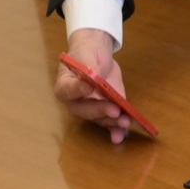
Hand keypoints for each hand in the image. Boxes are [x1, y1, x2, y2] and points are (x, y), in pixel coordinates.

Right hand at [54, 28, 131, 143]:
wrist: (97, 54)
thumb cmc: (87, 53)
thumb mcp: (87, 54)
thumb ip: (88, 66)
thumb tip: (92, 79)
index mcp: (65, 86)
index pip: (68, 91)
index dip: (77, 91)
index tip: (89, 89)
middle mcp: (76, 102)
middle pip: (85, 110)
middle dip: (101, 112)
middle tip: (114, 111)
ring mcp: (92, 108)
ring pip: (99, 119)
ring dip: (112, 123)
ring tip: (124, 122)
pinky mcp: (106, 110)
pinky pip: (110, 123)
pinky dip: (116, 130)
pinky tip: (122, 136)